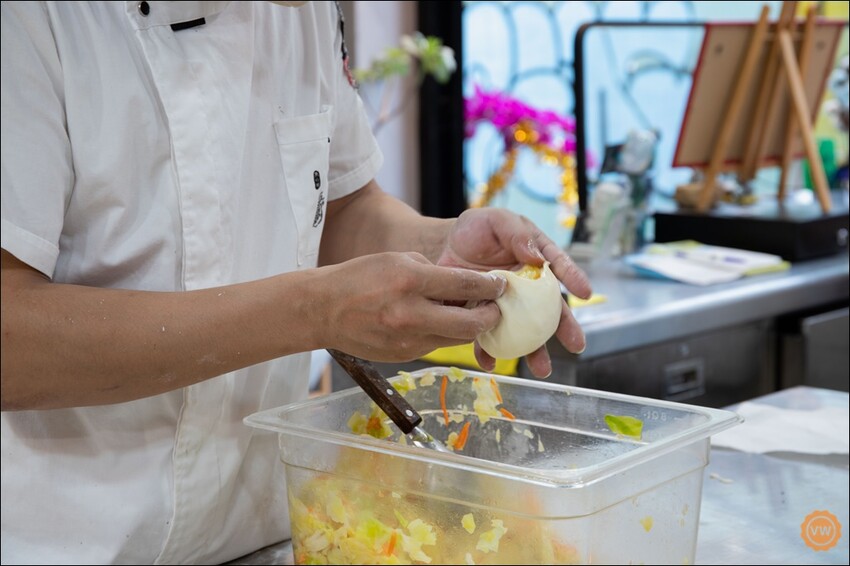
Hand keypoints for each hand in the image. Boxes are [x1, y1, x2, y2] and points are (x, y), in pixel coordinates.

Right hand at [322, 251, 505, 361]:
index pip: (465, 285)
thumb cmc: (359, 278)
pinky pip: (436, 345)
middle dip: (491, 316)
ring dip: (470, 328)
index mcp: (410, 280)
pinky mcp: (404, 356)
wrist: (323, 309)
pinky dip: (445, 334)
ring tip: (474, 315)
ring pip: (457, 339)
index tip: (502, 284)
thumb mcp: (397, 260)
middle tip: (497, 308)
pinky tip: (444, 324)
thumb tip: (463, 284)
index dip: (491, 286)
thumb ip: (432, 271)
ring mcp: (407, 339)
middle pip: (471, 323)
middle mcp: (411, 313)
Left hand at [435, 208, 591, 377]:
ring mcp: (507, 305)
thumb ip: (516, 233)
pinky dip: (489, 352)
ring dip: (534, 350)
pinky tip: (490, 362)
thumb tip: (537, 257)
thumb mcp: (496, 220)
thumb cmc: (475, 230)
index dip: (574, 278)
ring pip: (525, 330)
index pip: (559, 267)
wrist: (442, 247)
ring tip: (542, 369)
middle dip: (565, 328)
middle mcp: (527, 286)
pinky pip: (489, 337)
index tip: (585, 293)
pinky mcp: (483, 317)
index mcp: (536, 259)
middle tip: (576, 345)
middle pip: (550, 308)